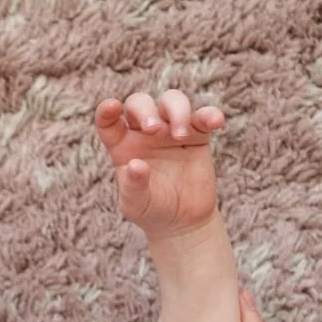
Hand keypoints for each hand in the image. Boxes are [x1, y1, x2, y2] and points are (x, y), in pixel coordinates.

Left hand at [96, 89, 225, 239]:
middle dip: (145, 110)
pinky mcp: (197, 135)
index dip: (106, 110)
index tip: (112, 106)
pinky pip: (203, 116)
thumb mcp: (136, 203)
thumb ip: (134, 185)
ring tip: (181, 136)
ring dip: (177, 111)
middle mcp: (144, 133)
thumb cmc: (151, 210)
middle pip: (140, 103)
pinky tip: (215, 121)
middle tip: (154, 129)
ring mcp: (171, 130)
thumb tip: (136, 164)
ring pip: (172, 101)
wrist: (182, 221)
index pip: (109, 122)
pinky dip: (210, 114)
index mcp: (122, 146)